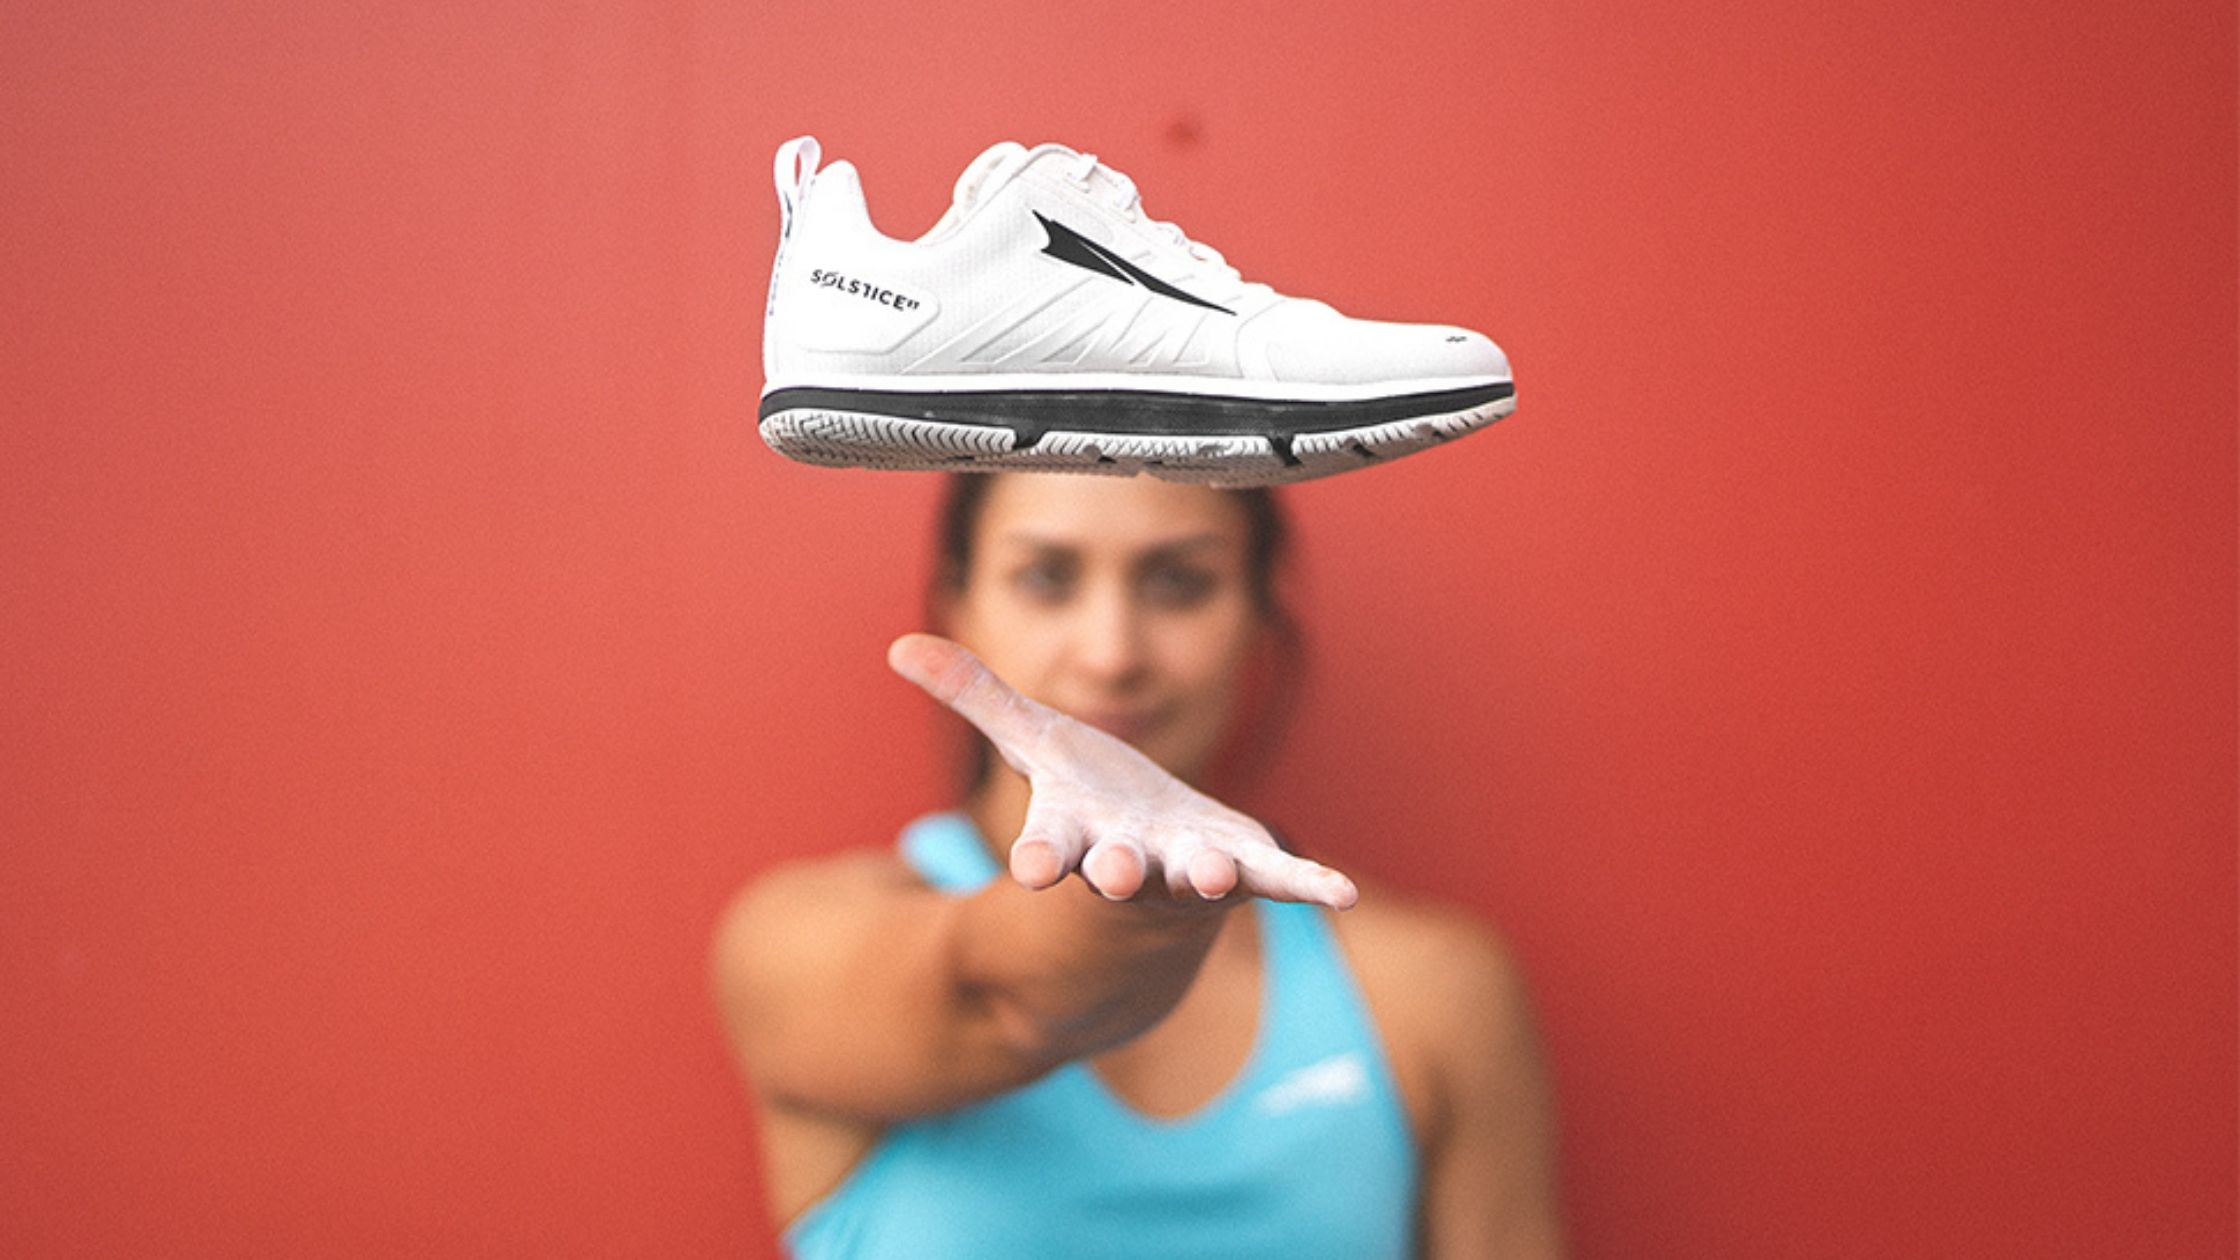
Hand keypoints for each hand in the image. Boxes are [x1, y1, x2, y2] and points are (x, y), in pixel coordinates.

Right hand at [887, 633, 1357, 909]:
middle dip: (1116, 872)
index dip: (1037, 856)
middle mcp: (1130, 861)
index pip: (1047, 847)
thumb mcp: (1033, 742)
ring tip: (1215, 876)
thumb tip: (900, 644)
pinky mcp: (1245, 869)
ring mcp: (1189, 869)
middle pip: (1119, 871)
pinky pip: (1280, 880)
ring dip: (1208, 877)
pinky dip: (1310, 885)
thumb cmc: (1087, 804)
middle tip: (1110, 877)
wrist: (1147, 880)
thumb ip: (976, 696)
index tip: (1026, 871)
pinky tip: (1341, 893)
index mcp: (1074, 836)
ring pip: (1197, 878)